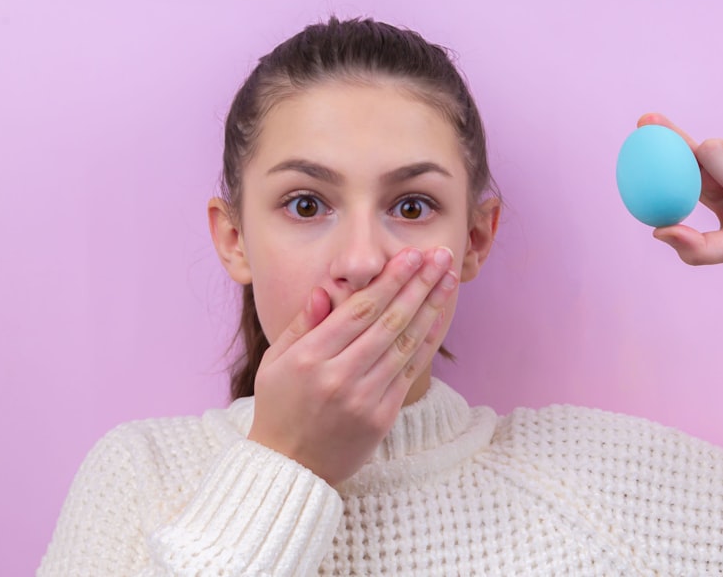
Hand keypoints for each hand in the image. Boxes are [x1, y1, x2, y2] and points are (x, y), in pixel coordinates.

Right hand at [247, 246, 457, 484]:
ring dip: (430, 306)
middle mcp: (339, 377)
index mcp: (309, 359)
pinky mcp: (382, 416)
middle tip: (438, 255)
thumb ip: (301, 325)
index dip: (389, 280)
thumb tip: (323, 290)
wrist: (291, 467)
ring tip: (447, 277)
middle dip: (418, 283)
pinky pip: (410, 370)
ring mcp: (364, 398)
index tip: (410, 255)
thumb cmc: (280, 406)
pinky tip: (439, 316)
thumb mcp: (275, 362)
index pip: (359, 310)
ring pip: (405, 343)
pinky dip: (427, 341)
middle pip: (388, 321)